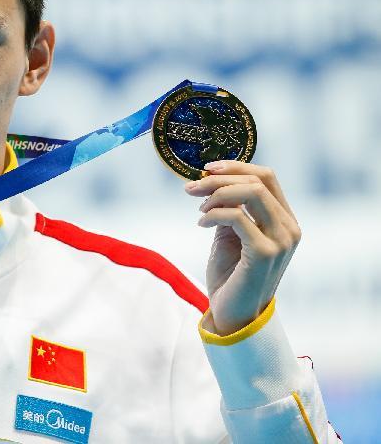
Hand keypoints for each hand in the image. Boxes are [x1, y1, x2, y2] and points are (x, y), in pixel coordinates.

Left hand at [185, 161, 301, 335]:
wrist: (233, 314)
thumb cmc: (231, 275)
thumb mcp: (230, 234)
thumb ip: (230, 208)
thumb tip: (212, 179)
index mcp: (284, 220)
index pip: (266, 177)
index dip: (235, 166)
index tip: (206, 169)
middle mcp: (289, 228)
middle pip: (257, 181)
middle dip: (218, 179)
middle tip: (190, 188)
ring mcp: (281, 240)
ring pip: (251, 193)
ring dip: (216, 194)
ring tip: (199, 210)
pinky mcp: (265, 252)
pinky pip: (237, 216)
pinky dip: (213, 214)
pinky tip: (201, 224)